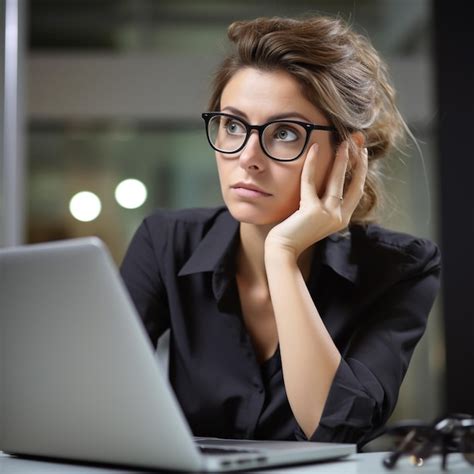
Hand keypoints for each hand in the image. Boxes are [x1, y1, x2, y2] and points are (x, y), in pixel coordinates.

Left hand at [265, 140, 367, 258]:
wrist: (283, 249)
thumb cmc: (294, 233)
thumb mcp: (314, 217)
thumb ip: (323, 203)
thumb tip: (325, 183)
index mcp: (341, 219)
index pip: (356, 191)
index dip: (361, 172)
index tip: (363, 154)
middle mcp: (339, 217)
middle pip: (354, 184)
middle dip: (358, 161)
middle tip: (359, 142)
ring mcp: (328, 215)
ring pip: (338, 181)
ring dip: (342, 160)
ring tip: (344, 143)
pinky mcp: (312, 211)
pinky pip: (311, 182)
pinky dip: (312, 164)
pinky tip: (314, 149)